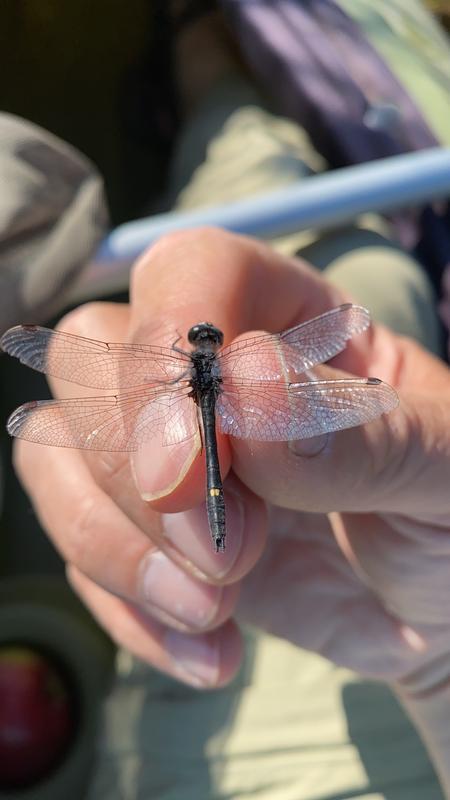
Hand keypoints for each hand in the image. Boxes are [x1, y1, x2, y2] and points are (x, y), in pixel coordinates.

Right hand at [13, 228, 449, 693]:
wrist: (433, 608)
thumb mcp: (445, 472)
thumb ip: (366, 436)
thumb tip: (248, 386)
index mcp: (291, 318)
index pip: (192, 273)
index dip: (168, 349)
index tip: (196, 468)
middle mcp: (208, 373)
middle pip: (90, 354)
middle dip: (134, 467)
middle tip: (226, 554)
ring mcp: (166, 453)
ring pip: (56, 452)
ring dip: (115, 546)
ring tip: (215, 611)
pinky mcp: (145, 533)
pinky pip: (78, 555)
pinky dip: (130, 613)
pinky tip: (212, 650)